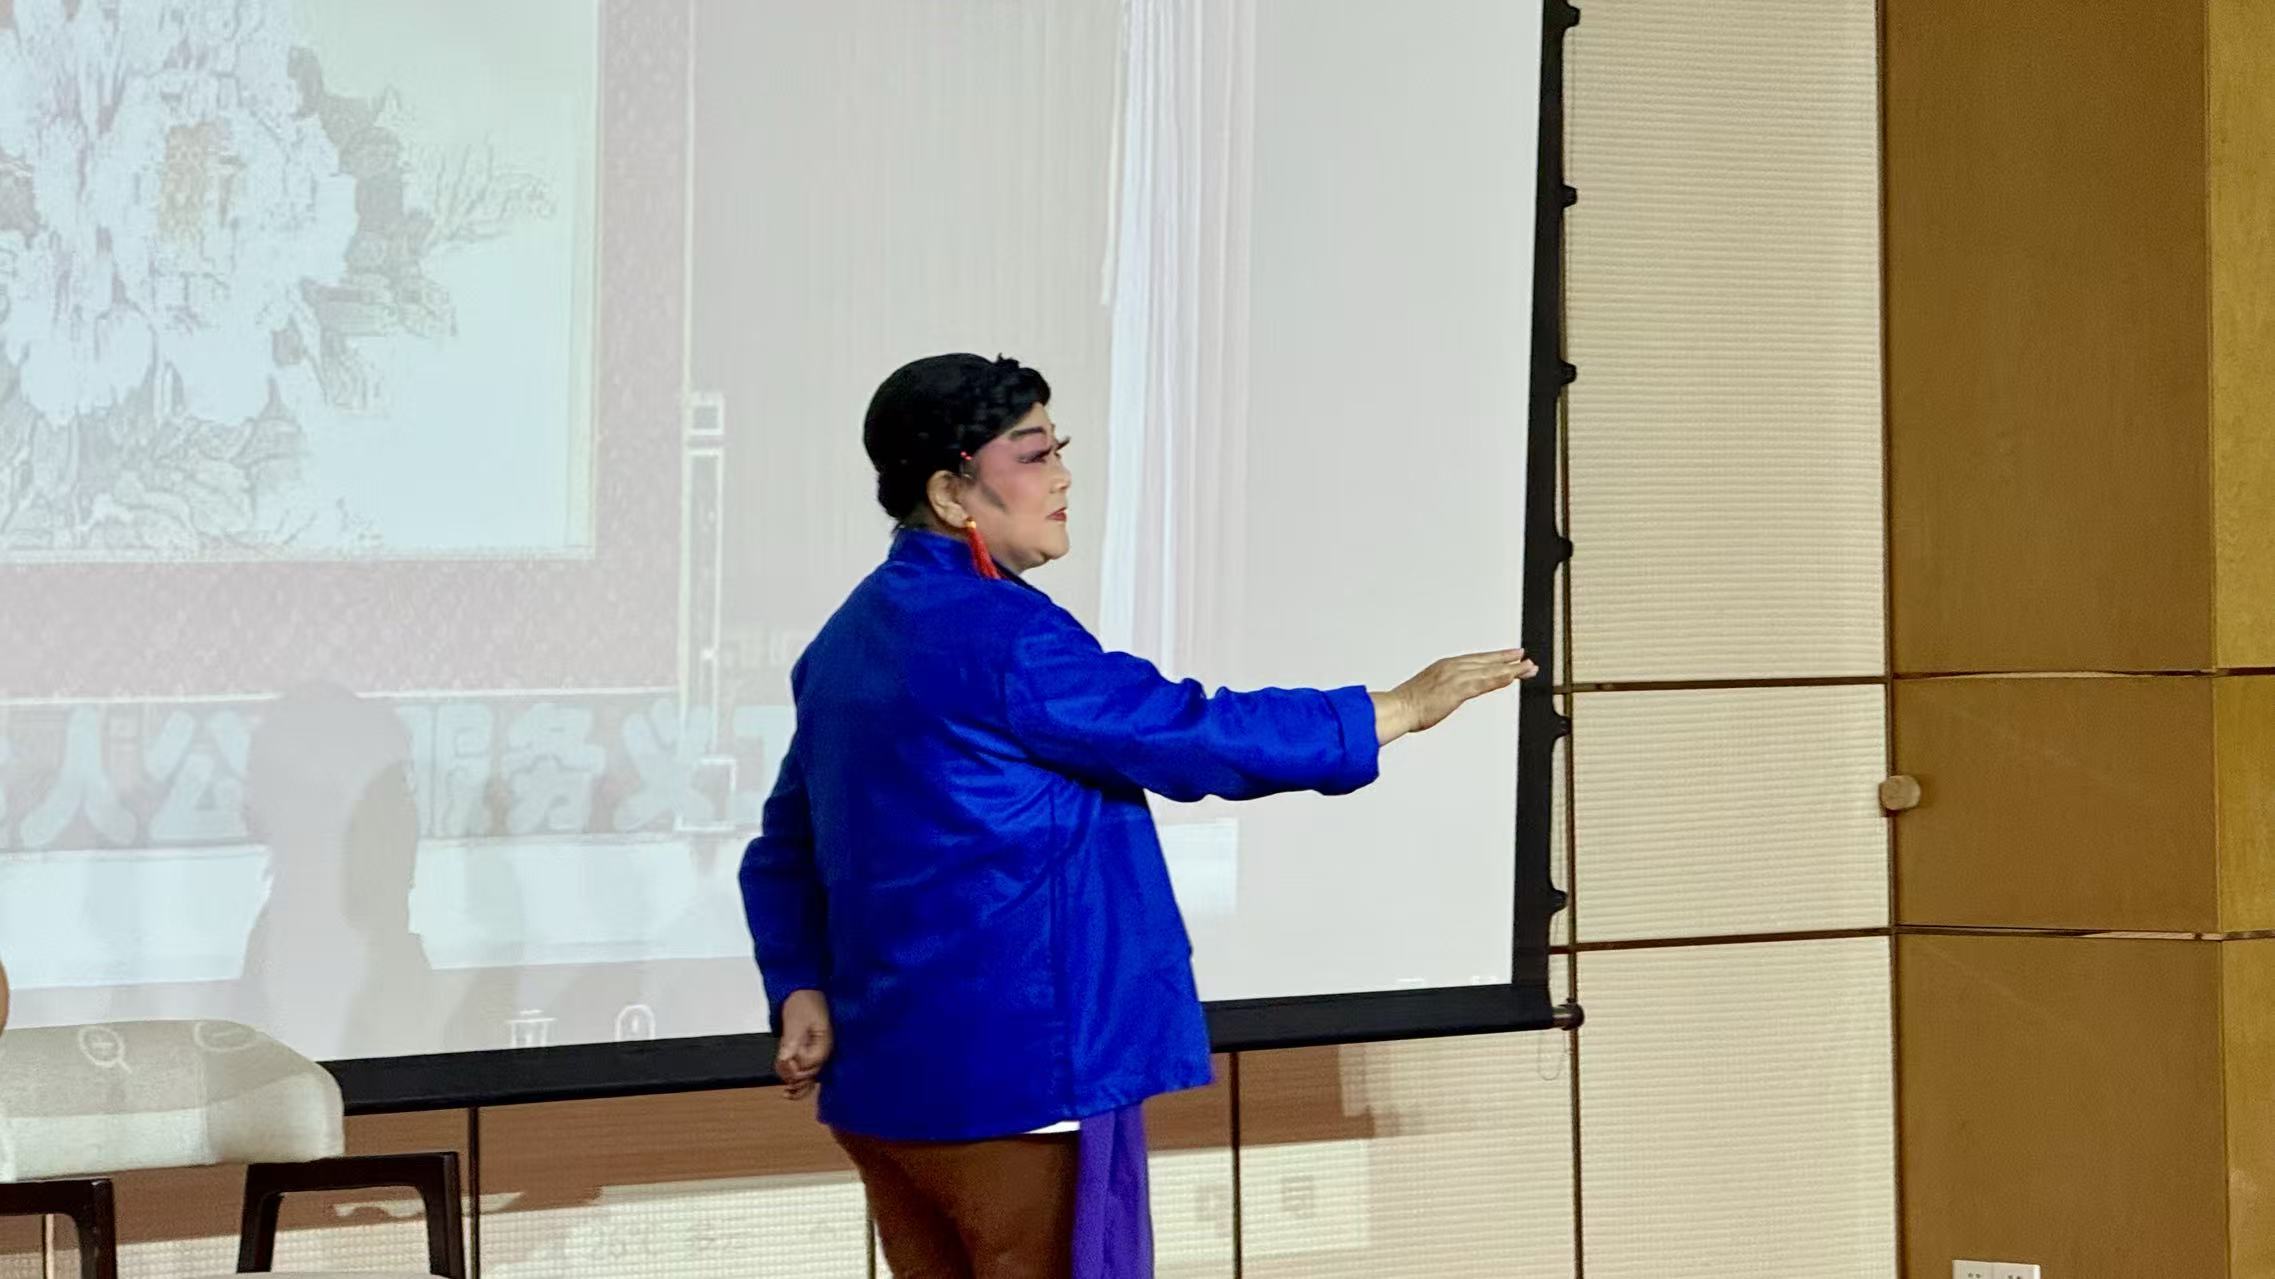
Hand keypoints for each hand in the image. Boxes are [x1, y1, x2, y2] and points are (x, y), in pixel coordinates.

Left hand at [775, 989, 832, 1100]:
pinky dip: (797, 1084)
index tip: (785, 1059)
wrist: (805, 991)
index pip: (811, 1064)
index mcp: (825, 1042)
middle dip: (794, 1076)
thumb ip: (791, 1040)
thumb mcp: (795, 1019)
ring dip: (796, 1084)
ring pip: (808, 1079)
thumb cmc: (804, 1001)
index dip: (796, 1066)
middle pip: (810, 1075)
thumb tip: (786, 1059)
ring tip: (785, 1091)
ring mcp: (818, 1054)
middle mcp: (824, 1052)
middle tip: (783, 1071)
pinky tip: (788, 1091)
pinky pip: (806, 1074)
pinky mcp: (811, 1054)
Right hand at [1373, 649, 1536, 744]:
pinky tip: (1513, 677)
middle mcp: (1452, 667)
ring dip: (1511, 668)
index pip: (1475, 660)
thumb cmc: (1407, 704)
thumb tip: (1447, 696)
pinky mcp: (1459, 689)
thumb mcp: (1427, 691)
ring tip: (1528, 668)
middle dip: (1507, 659)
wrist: (1397, 708)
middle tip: (1525, 658)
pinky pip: (1485, 682)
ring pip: (1490, 670)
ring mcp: (1456, 677)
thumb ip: (1442, 690)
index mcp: (1444, 666)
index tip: (1507, 656)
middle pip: (1487, 661)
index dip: (1494, 658)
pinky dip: (1501, 678)